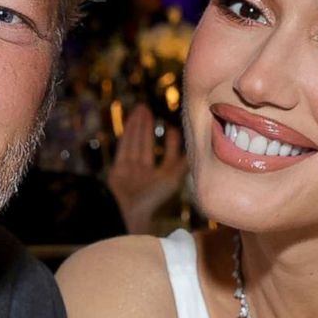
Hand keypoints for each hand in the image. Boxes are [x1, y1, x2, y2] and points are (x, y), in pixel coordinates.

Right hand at [106, 105, 187, 234]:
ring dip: (139, 126)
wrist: (129, 209)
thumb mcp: (173, 178)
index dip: (172, 145)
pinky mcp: (119, 168)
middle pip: (147, 147)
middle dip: (148, 129)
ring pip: (136, 144)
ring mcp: (131, 171)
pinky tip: (133, 118)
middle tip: (150, 111)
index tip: (173, 130)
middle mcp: (146, 175)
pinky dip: (129, 132)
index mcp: (162, 181)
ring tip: (142, 108)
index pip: (168, 159)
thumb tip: (198, 150)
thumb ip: (183, 163)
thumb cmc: (153, 197)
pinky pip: (125, 146)